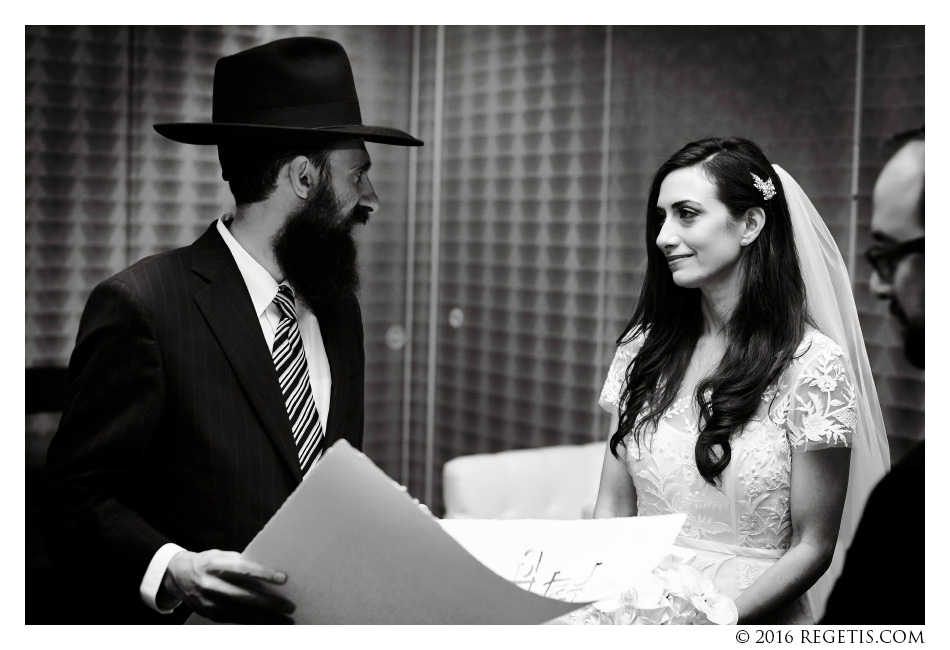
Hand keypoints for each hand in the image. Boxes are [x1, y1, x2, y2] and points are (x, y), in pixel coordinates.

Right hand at [160, 549, 295, 623]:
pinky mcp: (209, 614)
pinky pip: (235, 620)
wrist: (179, 575)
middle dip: (269, 603)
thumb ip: (241, 561)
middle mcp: (209, 584)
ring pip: (241, 613)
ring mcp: (208, 602)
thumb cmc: (208, 562)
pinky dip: (253, 623)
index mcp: (214, 564)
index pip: (242, 569)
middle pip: (243, 596)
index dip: (263, 574)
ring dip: (265, 619)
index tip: (283, 579)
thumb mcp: (221, 555)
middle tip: (289, 606)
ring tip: (285, 621)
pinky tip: (268, 624)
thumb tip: (269, 566)